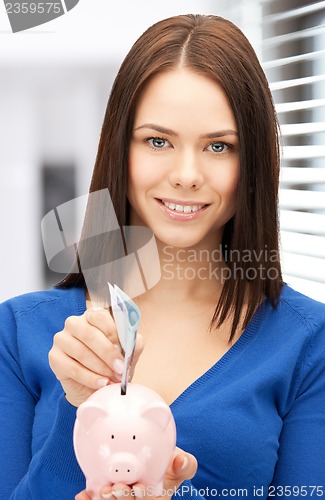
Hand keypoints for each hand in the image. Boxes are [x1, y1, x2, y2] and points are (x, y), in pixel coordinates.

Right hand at [49, 307, 143, 406]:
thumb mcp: (126, 354)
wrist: (93, 388)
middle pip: (89, 334)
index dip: (112, 333)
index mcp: (93, 316)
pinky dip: (90, 378)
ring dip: (100, 368)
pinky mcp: (54, 357)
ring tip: (113, 379)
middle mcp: (74, 323)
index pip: (100, 316)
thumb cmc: (110, 365)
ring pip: (81, 352)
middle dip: (108, 354)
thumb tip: (134, 342)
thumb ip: (133, 344)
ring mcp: (62, 339)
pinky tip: (101, 384)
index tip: (122, 350)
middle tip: (120, 369)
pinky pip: (72, 368)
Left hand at [75, 447, 196, 498]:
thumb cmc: (166, 461)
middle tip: (115, 488)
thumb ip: (186, 463)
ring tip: (100, 491)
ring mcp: (120, 498)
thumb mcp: (179, 461)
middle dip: (121, 499)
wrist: (150, 451)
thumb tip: (181, 460)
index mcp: (157, 497)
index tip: (138, 488)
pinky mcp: (105, 494)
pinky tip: (82, 495)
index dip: (143, 498)